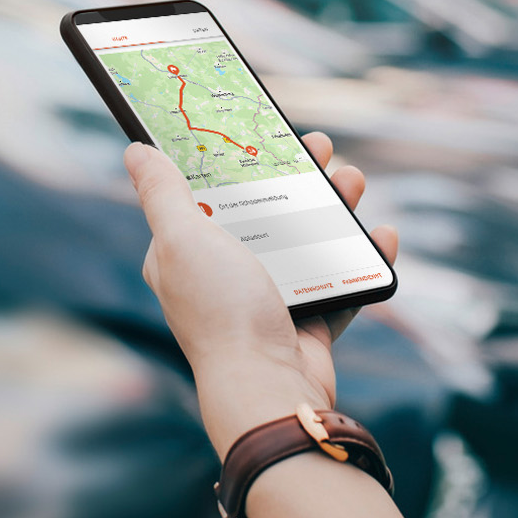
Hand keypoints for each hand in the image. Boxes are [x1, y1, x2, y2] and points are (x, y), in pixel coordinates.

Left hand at [125, 132, 399, 456]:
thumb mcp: (182, 238)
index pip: (209, 191)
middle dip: (296, 174)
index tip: (264, 129)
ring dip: (334, 205)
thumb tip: (135, 151)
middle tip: (321, 147)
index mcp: (186, 253)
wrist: (269, 387)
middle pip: (265, 209)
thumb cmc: (221, 312)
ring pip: (306, 238)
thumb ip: (162, 193)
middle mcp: (224, 274)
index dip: (236, 158)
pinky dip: (362, 257)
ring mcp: (267, 298)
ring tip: (353, 180)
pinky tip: (381, 235)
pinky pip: (339, 280)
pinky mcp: (306, 322)